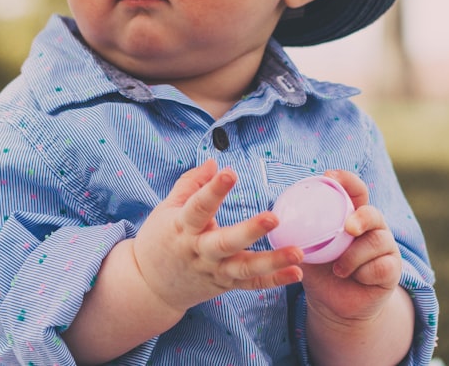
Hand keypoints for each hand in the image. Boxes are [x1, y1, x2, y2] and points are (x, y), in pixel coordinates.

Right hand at [131, 159, 302, 313]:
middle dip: (249, 231)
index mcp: (182, 227)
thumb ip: (190, 184)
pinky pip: (251, 285)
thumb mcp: (166, 209)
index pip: (197, 207)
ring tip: (298, 253)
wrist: (149, 286)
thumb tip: (214, 162)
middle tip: (273, 217)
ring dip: (272, 262)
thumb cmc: (160, 239)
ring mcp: (213, 271)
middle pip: (224, 243)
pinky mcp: (224, 285)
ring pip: (243, 269)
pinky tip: (296, 272)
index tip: (229, 172)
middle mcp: (198, 251)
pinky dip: (274, 281)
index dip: (213, 189)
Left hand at [299, 170, 402, 323]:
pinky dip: (364, 273)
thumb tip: (275, 216)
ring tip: (339, 269)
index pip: (355, 190)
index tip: (329, 175)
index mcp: (351, 215)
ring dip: (354, 256)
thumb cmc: (320, 270)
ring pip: (377, 242)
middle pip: (373, 213)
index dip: (346, 180)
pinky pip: (382, 267)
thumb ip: (298, 232)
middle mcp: (371, 227)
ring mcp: (385, 247)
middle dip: (361, 218)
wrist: (333, 303)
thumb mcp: (306, 249)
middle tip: (348, 228)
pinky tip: (355, 278)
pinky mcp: (393, 269)